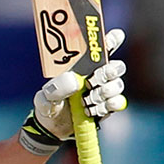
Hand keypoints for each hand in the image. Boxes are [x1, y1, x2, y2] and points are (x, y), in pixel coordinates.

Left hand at [20, 29, 126, 154]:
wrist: (52, 128)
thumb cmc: (49, 104)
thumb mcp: (45, 96)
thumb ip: (57, 88)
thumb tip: (75, 80)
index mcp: (81, 65)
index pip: (100, 48)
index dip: (111, 39)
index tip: (116, 36)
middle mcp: (96, 74)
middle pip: (115, 66)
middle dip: (108, 72)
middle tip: (93, 81)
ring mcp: (104, 90)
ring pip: (117, 85)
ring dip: (104, 92)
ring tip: (87, 100)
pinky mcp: (108, 106)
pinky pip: (118, 102)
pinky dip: (108, 106)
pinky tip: (93, 110)